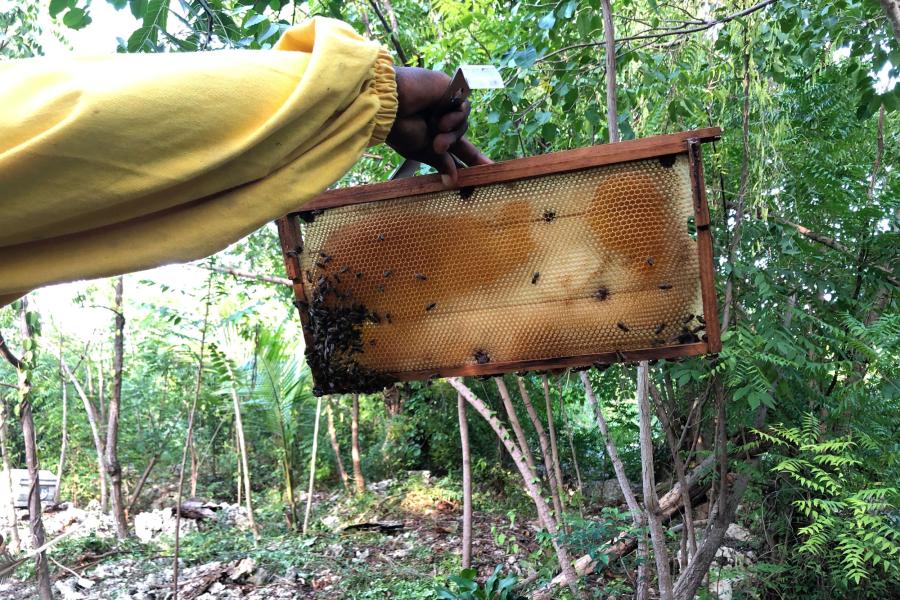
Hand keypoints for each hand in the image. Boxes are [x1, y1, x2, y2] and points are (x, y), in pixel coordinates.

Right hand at [386, 67, 490, 185]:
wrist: (388, 104)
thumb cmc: (399, 128)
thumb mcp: (421, 151)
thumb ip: (441, 163)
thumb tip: (452, 182)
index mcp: (431, 134)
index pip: (456, 149)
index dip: (470, 160)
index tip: (488, 171)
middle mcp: (440, 119)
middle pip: (461, 136)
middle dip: (457, 146)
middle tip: (440, 148)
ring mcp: (445, 104)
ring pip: (463, 124)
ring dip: (451, 132)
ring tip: (435, 129)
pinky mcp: (450, 89)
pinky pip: (463, 107)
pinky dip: (455, 116)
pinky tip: (440, 117)